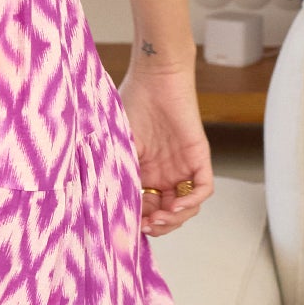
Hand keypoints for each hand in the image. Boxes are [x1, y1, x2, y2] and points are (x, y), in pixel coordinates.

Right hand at [119, 57, 213, 235]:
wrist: (155, 76)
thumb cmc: (132, 102)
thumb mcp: (115, 145)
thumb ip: (112, 172)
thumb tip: (101, 203)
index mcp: (143, 172)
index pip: (144, 208)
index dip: (138, 222)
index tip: (127, 228)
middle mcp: (164, 173)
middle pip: (166, 213)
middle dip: (157, 226)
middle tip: (145, 227)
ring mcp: (182, 167)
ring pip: (185, 206)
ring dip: (173, 219)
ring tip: (159, 219)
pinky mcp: (198, 157)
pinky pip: (202, 188)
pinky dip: (191, 202)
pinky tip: (175, 205)